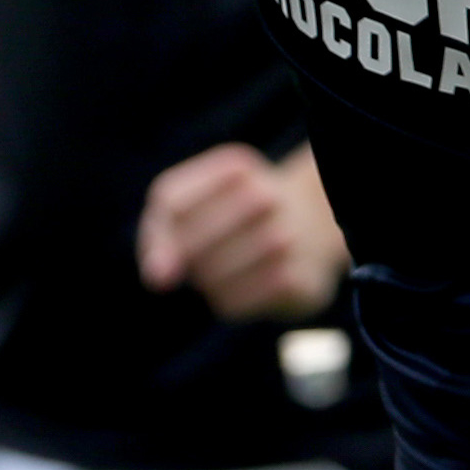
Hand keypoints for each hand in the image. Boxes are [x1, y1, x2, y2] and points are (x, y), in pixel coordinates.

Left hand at [137, 142, 346, 319]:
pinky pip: (234, 302)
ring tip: (225, 273)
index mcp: (235, 167)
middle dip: (187, 259)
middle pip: (189, 244)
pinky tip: (243, 289)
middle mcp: (265, 196)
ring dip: (206, 283)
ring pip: (210, 276)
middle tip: (203, 260)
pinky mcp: (298, 279)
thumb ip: (162, 233)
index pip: (170, 203)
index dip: (162, 231)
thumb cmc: (234, 217)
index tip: (174, 241)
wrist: (311, 228)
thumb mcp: (196, 205)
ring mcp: (286, 237)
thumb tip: (158, 278)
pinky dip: (228, 301)